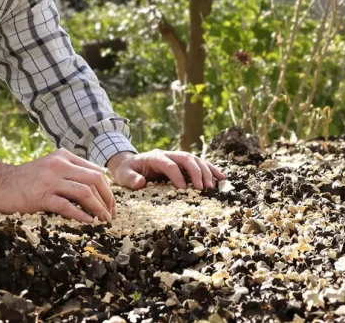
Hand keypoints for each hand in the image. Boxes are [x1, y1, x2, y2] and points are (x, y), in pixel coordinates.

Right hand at [0, 148, 115, 223]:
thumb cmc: (27, 179)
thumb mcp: (51, 168)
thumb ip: (70, 173)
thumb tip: (96, 190)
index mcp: (64, 156)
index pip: (95, 171)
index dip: (107, 189)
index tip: (110, 204)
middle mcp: (59, 165)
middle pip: (95, 179)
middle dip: (107, 199)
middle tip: (110, 214)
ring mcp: (50, 179)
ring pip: (84, 192)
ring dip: (97, 208)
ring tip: (102, 220)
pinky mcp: (40, 195)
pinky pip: (66, 205)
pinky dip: (80, 215)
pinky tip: (87, 222)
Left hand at [106, 149, 225, 190]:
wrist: (129, 164)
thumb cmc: (126, 171)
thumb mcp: (123, 175)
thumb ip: (131, 178)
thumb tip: (142, 182)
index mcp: (154, 157)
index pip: (169, 164)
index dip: (176, 175)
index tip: (183, 189)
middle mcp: (168, 154)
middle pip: (186, 158)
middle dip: (196, 172)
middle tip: (202, 188)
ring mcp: (176, 157)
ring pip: (195, 160)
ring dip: (206, 171)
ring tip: (213, 186)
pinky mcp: (182, 163)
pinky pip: (199, 164)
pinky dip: (211, 170)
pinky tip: (221, 177)